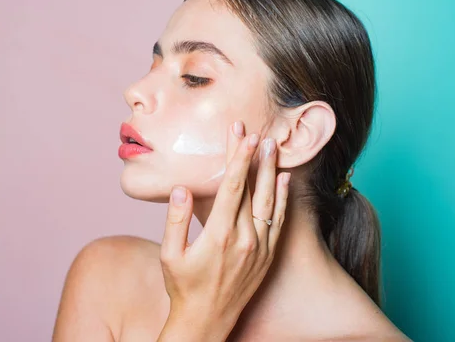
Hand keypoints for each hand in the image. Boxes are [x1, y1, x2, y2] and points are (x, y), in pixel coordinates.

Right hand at [158, 120, 290, 338]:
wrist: (207, 322)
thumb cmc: (183, 288)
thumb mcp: (170, 255)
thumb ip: (175, 220)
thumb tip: (181, 188)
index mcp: (219, 235)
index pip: (232, 186)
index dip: (238, 158)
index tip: (243, 135)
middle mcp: (244, 238)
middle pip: (251, 187)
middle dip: (253, 156)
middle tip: (256, 131)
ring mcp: (259, 248)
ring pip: (269, 201)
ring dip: (271, 172)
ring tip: (274, 147)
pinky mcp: (267, 256)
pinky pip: (279, 221)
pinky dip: (282, 199)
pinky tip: (284, 181)